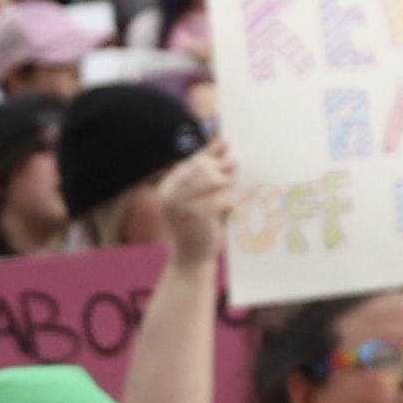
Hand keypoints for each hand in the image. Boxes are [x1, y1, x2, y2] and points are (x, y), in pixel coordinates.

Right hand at [159, 141, 239, 263]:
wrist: (191, 259)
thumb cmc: (198, 227)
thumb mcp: (199, 199)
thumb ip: (207, 176)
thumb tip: (224, 148)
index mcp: (169, 188)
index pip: (190, 162)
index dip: (209, 151)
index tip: (225, 142)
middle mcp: (171, 194)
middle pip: (201, 168)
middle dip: (221, 165)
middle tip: (234, 165)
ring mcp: (182, 205)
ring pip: (212, 180)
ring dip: (226, 181)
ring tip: (232, 184)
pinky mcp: (196, 216)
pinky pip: (219, 199)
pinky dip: (228, 200)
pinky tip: (231, 206)